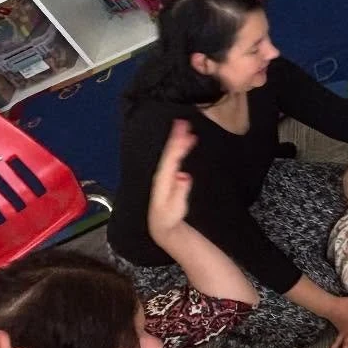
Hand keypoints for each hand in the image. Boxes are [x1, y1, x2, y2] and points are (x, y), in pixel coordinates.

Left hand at [147, 119, 194, 238]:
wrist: (162, 225)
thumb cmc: (170, 217)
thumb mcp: (176, 207)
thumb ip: (180, 191)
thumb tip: (184, 175)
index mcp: (164, 179)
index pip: (170, 157)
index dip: (176, 143)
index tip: (183, 130)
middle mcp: (162, 174)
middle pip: (169, 152)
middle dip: (175, 137)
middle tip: (183, 122)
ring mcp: (165, 174)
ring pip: (170, 153)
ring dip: (177, 140)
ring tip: (184, 127)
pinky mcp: (169, 176)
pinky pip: (173, 157)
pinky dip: (178, 148)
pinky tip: (183, 143)